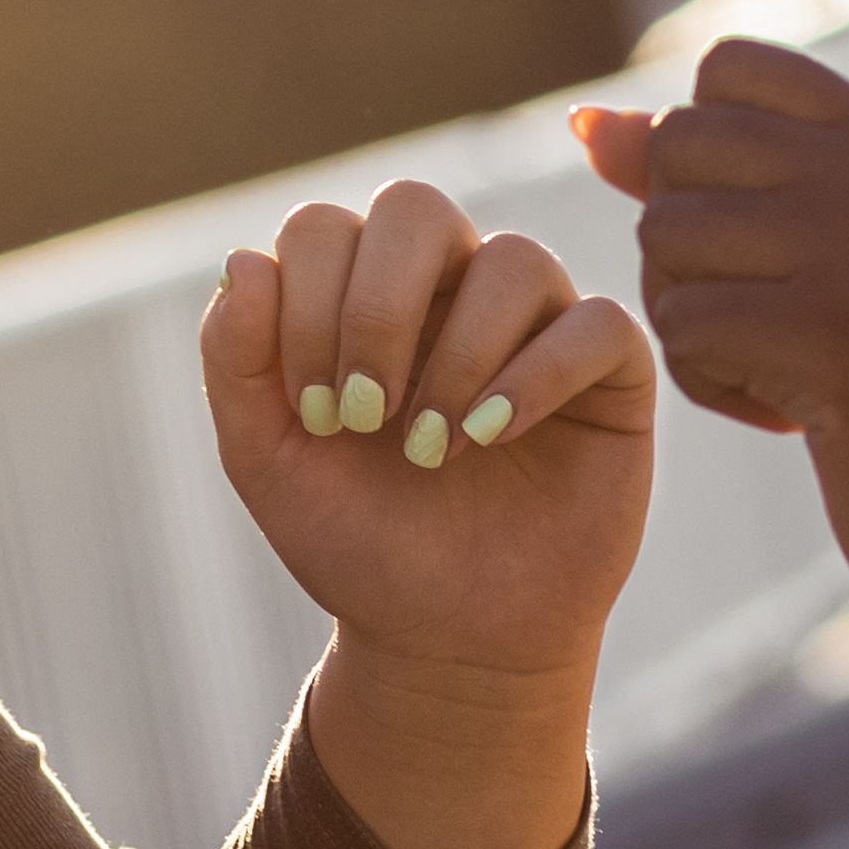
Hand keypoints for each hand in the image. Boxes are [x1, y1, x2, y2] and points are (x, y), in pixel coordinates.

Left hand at [201, 178, 658, 848]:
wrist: (446, 639)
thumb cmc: (360, 542)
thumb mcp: (269, 461)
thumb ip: (238, 361)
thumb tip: (246, 259)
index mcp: (360, 293)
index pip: (326, 227)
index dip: (306, 304)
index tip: (310, 411)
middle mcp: (450, 288)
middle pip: (416, 209)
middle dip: (376, 307)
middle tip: (363, 412)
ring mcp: (534, 322)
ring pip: (514, 258)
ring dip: (457, 354)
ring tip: (431, 449)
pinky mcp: (610, 372)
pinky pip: (596, 321)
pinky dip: (538, 374)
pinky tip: (490, 436)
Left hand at [576, 40, 848, 734]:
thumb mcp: (825, 256)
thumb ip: (713, 180)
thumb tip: (585, 124)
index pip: (728, 69)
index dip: (703, 154)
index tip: (765, 240)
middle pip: (678, 149)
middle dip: (687, 245)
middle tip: (763, 316)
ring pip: (666, 239)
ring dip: (695, 322)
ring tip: (783, 367)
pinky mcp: (829, 330)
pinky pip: (680, 326)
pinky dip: (712, 385)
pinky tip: (788, 414)